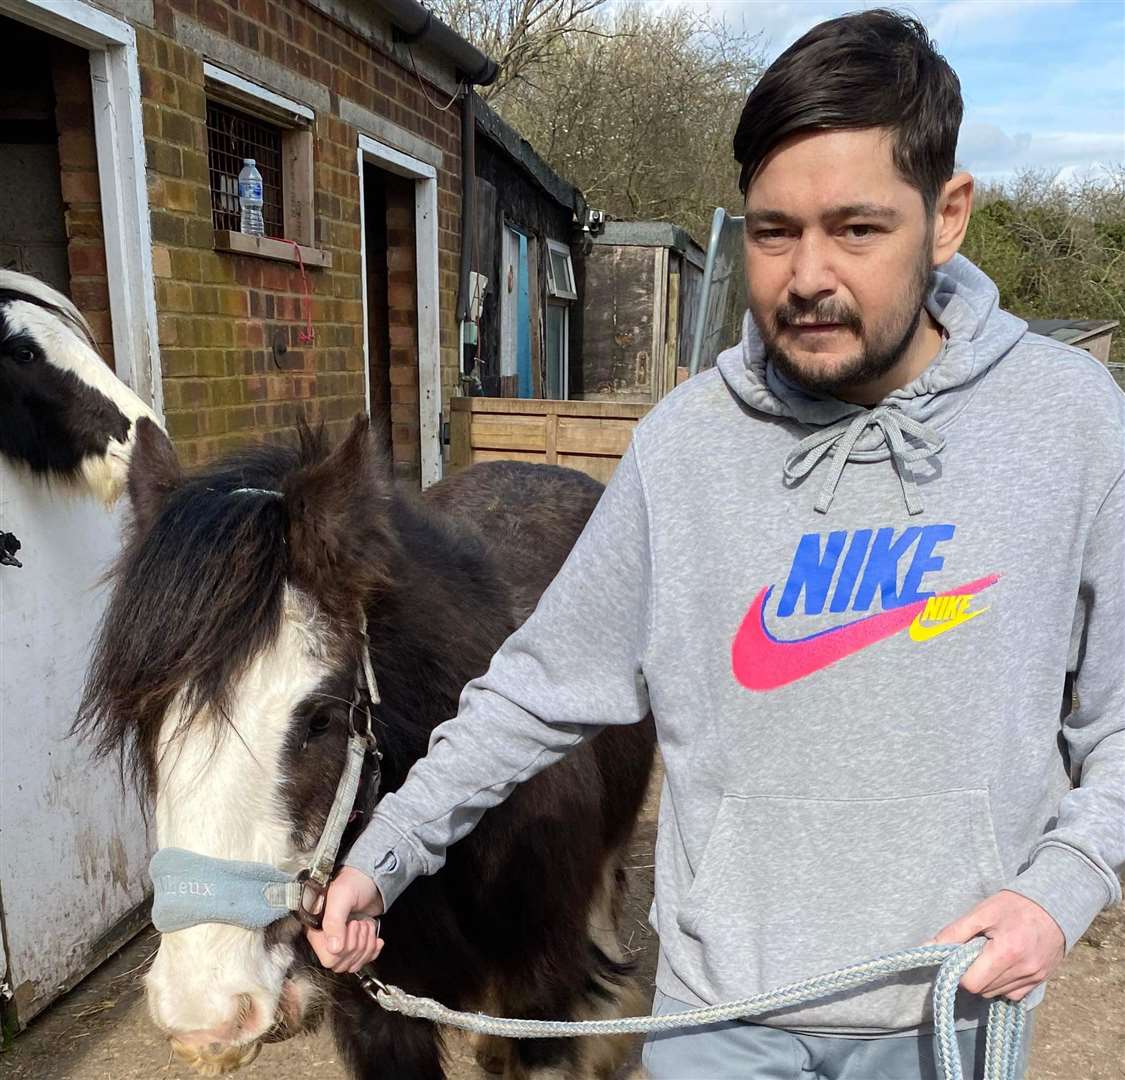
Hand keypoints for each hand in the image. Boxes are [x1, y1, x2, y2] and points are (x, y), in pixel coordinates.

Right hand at [305, 866, 385, 973]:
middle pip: (343, 963)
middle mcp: (327, 938)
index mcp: (317, 930)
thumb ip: (334, 922)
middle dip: (358, 944)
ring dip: (366, 945)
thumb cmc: (353, 882)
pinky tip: (376, 939)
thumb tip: (334, 949)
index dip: (345, 948)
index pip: (329, 959)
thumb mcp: (341, 897)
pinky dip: (373, 951)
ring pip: (354, 963)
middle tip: (360, 923)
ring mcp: (342, 941)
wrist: (370, 877)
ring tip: (366, 925)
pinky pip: (363, 959)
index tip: (352, 925)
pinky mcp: (356, 941)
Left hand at [931, 890, 1064, 1000]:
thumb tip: (927, 946)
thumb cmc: (1013, 905)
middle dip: (973, 975)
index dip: (960, 971)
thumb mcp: (981, 913)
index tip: (960, 956)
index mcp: (1005, 952)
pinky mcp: (1041, 980)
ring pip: (998, 993)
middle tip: (975, 953)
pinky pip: (1014, 994)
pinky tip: (1003, 964)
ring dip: (988, 979)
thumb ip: (954, 932)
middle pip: (983, 990)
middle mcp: (1023, 970)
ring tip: (991, 955)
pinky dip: (1004, 984)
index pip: (971, 982)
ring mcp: (1034, 978)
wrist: (1053, 904)